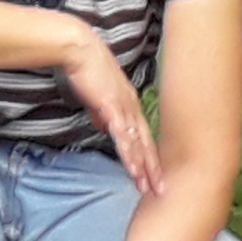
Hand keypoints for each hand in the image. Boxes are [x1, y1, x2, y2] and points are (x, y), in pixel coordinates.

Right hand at [54, 31, 161, 195]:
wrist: (79, 49)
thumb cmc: (86, 68)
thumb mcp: (97, 95)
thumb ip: (102, 113)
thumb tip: (104, 128)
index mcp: (129, 105)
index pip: (143, 137)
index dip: (149, 158)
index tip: (155, 176)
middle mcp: (132, 108)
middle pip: (146, 145)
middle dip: (154, 170)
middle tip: (162, 191)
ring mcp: (124, 108)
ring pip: (137, 144)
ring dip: (143, 168)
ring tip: (149, 187)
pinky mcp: (111, 108)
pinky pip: (122, 136)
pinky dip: (129, 154)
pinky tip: (133, 169)